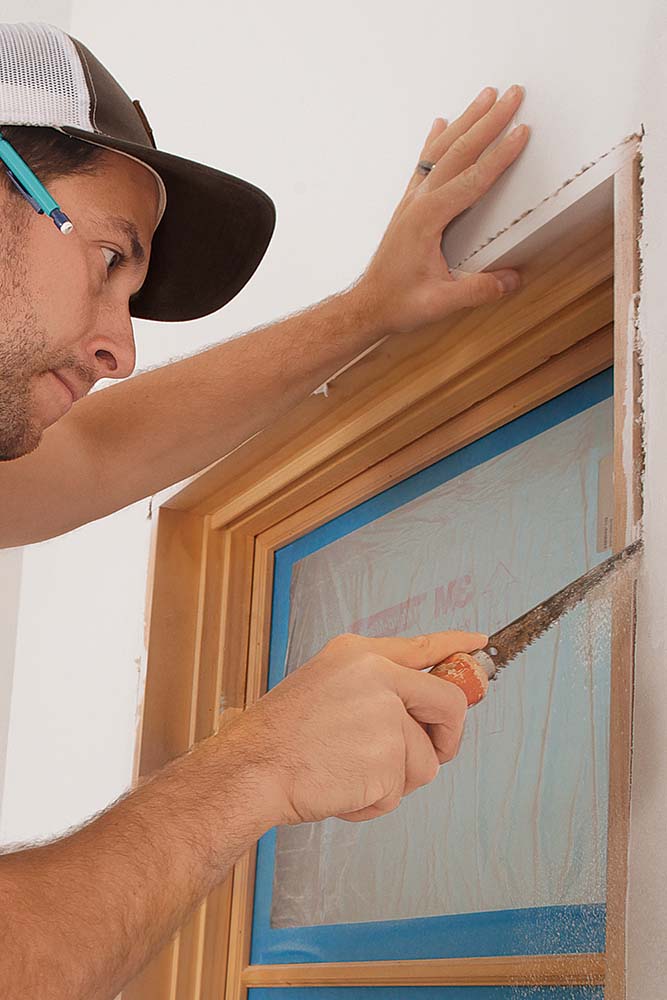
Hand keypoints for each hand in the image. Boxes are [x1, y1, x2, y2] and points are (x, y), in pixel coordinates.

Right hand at [231, 629, 486, 825]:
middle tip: (431, 753)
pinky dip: (374, 802)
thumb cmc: (280, 736)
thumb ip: (373, 690)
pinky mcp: (388, 757)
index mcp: (361, 654)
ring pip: (425, 761)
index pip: (424, 646)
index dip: (457, 647)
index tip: (480, 646)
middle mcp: (379, 676)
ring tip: (348, 773)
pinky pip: (400, 791)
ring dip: (394, 780)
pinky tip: (342, 789)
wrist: (253, 768)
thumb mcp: (325, 686)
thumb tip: (417, 713)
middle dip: (445, 738)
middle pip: (449, 704)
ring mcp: (386, 716)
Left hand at [354, 85, 529, 335]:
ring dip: (466, 121)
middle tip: (512, 95)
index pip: (472, 179)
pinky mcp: (409, 206)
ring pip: (442, 150)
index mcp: (427, 218)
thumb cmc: (398, 302)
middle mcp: (419, 202)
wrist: (368, 304)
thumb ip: (476, 290)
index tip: (521, 132)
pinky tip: (441, 123)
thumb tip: (511, 280)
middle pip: (459, 151)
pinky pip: (425, 164)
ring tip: (486, 96)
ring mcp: (412, 200)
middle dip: (489, 121)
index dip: (500, 156)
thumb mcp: (440, 302)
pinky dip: (435, 140)